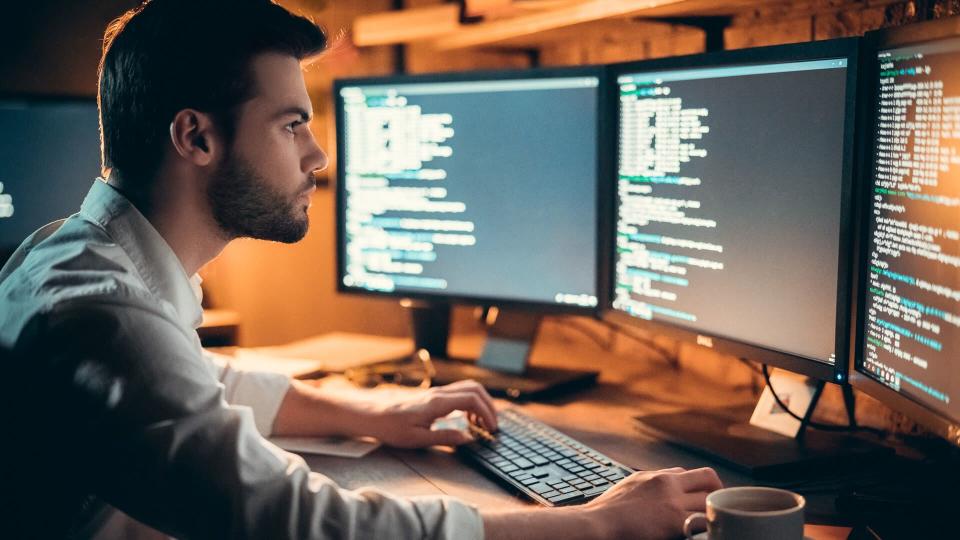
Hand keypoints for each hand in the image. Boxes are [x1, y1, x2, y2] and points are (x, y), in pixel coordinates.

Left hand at [366, 379, 497, 448]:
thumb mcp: (418, 439)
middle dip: (489, 405)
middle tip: (492, 425)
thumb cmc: (391, 427)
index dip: (487, 412)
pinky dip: (471, 402)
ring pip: (468, 388)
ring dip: (481, 402)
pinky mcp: (434, 395)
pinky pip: (459, 392)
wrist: (373, 414)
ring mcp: (437, 392)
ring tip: (482, 423)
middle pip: (475, 389)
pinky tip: (468, 418)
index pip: (472, 399)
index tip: (492, 428)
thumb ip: (445, 437)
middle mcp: (439, 393)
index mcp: (437, 403)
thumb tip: (468, 438)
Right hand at [584, 467, 721, 538]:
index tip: (702, 498)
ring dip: (712, 511)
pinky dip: (706, 527)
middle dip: (716, 492)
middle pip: (708, 479)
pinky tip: (704, 533)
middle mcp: (668, 484)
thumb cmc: (608, 510)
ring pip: (710, 501)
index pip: (690, 473)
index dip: (700, 486)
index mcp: (657, 476)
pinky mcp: (674, 523)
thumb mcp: (631, 486)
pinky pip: (702, 522)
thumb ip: (650, 484)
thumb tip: (660, 490)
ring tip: (712, 523)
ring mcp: (673, 503)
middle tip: (718, 508)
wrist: (598, 524)